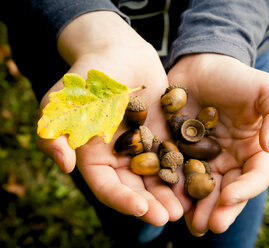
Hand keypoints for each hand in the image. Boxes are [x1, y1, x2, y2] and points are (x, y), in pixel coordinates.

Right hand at [37, 11, 182, 225]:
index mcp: (93, 155)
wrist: (119, 52)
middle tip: (169, 217)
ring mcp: (143, 146)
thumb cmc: (88, 75)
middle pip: (134, 188)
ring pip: (156, 177)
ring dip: (169, 194)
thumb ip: (54, 132)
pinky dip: (183, 170)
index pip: (106, 186)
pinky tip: (197, 181)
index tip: (141, 210)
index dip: (122, 200)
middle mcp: (119, 156)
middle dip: (150, 204)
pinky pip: (173, 156)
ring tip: (185, 208)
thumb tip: (65, 165)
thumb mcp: (62, 101)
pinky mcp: (162, 134)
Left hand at [167, 53, 268, 234]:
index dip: (245, 190)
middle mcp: (228, 160)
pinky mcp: (179, 151)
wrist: (202, 65)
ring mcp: (202, 158)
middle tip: (208, 226)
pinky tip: (167, 200)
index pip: (254, 176)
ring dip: (196, 208)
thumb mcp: (267, 89)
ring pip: (201, 188)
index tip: (230, 197)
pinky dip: (173, 188)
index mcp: (252, 151)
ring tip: (190, 224)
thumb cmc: (237, 77)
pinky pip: (176, 172)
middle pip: (227, 190)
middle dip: (219, 210)